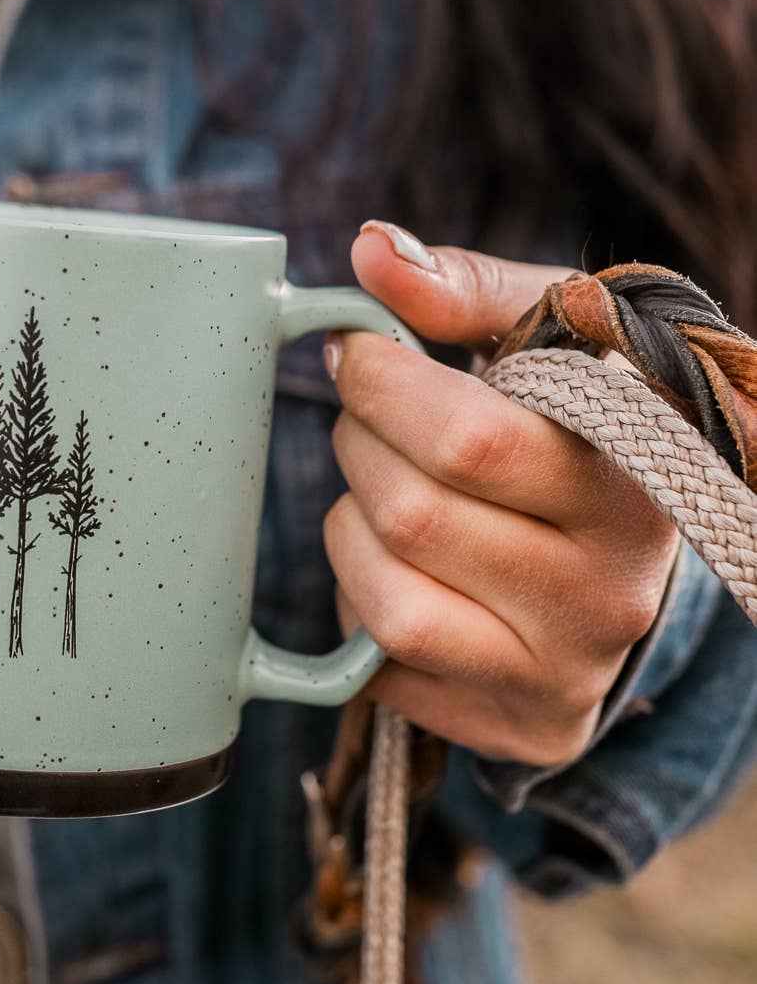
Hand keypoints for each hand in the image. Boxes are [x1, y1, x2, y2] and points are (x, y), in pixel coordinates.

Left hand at [323, 221, 679, 766]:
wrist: (629, 556)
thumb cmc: (570, 423)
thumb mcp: (549, 336)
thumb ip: (462, 288)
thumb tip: (369, 252)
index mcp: (633, 476)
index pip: (470, 439)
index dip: (382, 386)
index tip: (358, 352)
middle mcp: (615, 590)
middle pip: (413, 516)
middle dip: (358, 450)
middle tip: (367, 423)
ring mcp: (571, 673)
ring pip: (387, 603)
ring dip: (350, 534)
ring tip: (382, 497)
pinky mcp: (525, 731)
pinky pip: (381, 672)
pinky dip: (360, 611)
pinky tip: (402, 570)